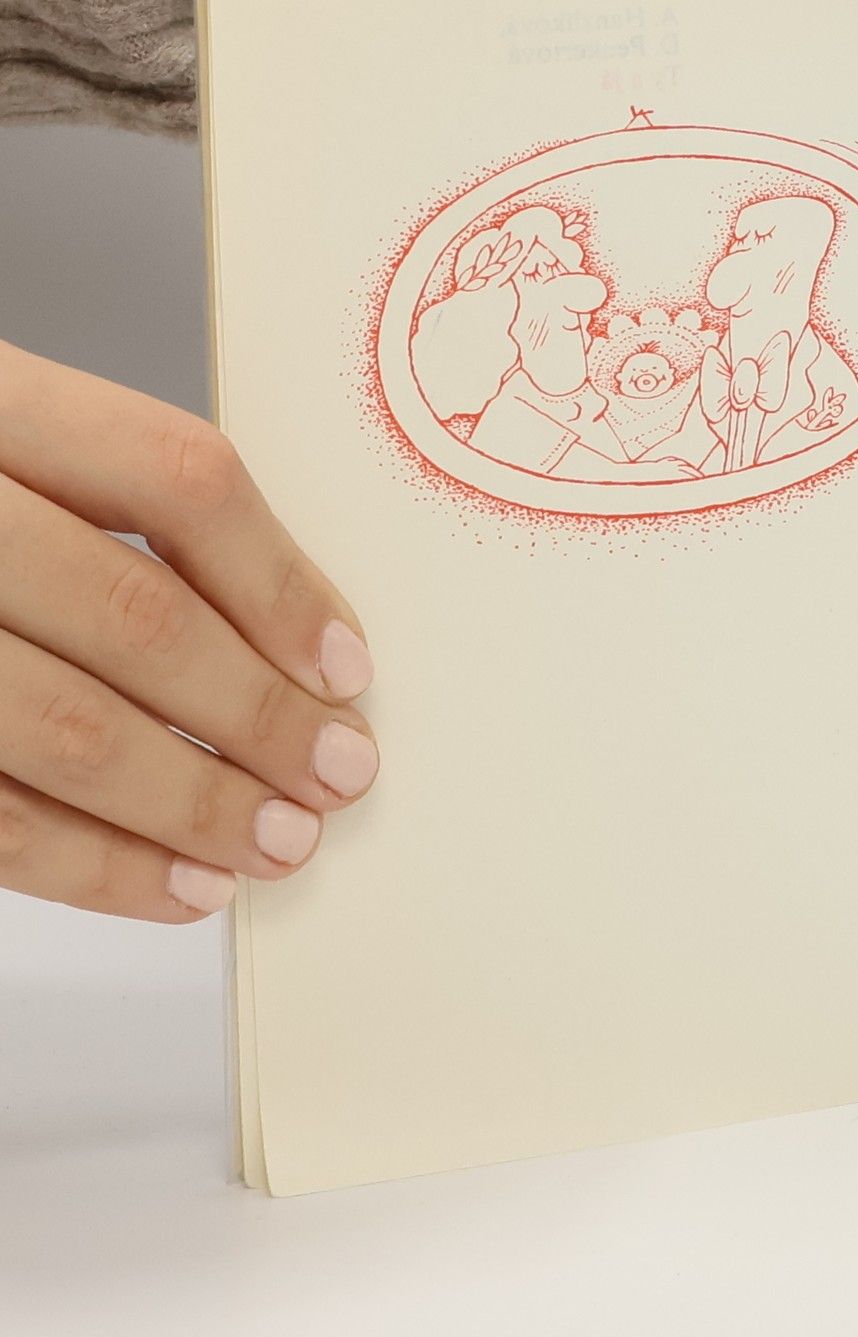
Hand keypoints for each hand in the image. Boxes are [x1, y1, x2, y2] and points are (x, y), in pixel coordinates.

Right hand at [0, 343, 377, 921]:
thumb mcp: (17, 452)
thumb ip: (125, 521)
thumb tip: (300, 648)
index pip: (172, 476)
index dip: (278, 581)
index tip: (347, 667)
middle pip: (133, 614)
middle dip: (257, 714)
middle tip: (338, 773)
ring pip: (65, 728)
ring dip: (195, 804)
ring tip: (277, 843)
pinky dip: (98, 865)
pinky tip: (179, 884)